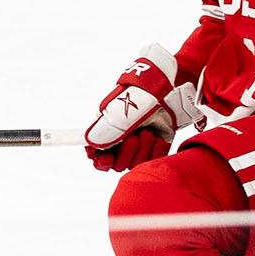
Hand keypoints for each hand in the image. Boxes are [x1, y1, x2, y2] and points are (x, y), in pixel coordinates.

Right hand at [84, 44, 199, 172]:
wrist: (161, 90)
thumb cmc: (136, 97)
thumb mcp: (117, 112)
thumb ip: (104, 131)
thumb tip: (92, 145)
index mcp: (107, 134)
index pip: (99, 158)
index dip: (101, 162)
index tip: (107, 159)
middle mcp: (122, 143)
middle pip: (118, 165)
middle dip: (126, 153)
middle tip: (133, 137)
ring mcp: (139, 146)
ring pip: (136, 164)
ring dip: (142, 150)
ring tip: (147, 133)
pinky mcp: (155, 148)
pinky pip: (154, 161)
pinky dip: (156, 152)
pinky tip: (158, 139)